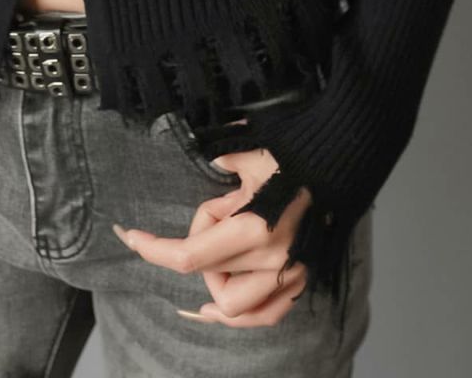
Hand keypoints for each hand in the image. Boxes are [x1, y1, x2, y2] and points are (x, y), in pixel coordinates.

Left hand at [113, 134, 313, 327]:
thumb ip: (221, 163)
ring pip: (233, 307)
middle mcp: (272, 259)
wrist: (340, 166)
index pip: (190, 255)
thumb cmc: (293, 155)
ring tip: (215, 257)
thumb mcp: (250, 154)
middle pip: (208, 275)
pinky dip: (239, 316)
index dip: (154, 250)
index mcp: (255, 228)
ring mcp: (290, 274)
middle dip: (198, 247)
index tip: (131, 238)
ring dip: (216, 283)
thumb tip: (210, 165)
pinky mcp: (302, 280)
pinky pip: (265, 315)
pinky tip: (212, 309)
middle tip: (216, 214)